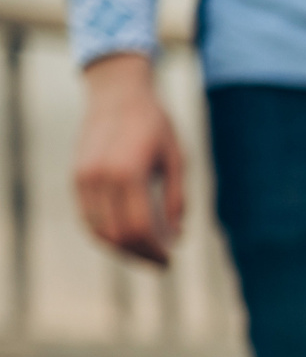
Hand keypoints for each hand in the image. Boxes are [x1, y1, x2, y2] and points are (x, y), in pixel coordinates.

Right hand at [74, 54, 185, 266]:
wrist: (116, 94)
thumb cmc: (154, 125)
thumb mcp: (176, 159)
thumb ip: (176, 199)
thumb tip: (176, 236)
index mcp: (128, 171)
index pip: (138, 228)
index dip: (155, 251)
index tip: (170, 261)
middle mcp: (100, 176)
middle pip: (118, 234)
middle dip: (141, 255)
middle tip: (161, 263)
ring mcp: (84, 177)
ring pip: (99, 230)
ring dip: (122, 248)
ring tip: (146, 252)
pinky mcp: (76, 176)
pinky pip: (88, 217)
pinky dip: (106, 234)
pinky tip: (127, 237)